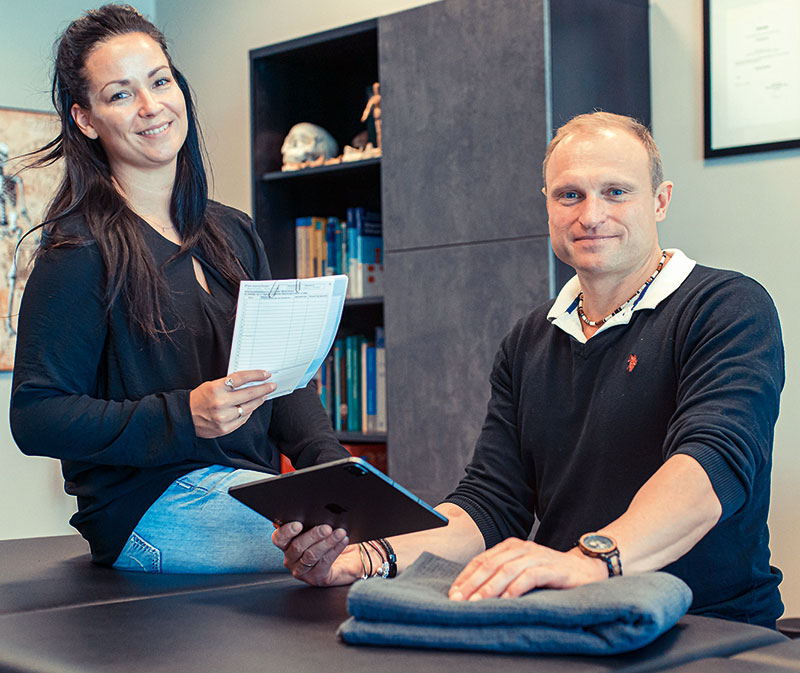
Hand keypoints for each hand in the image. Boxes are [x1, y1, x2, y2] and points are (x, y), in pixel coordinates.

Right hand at [189, 370, 275, 438]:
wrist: (184, 417)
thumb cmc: (198, 399)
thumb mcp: (211, 385)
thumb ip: (229, 384)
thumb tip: (250, 380)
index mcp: (216, 388)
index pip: (241, 378)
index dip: (256, 375)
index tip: (266, 374)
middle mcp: (221, 403)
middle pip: (249, 394)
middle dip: (263, 388)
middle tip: (272, 385)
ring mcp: (224, 417)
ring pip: (249, 407)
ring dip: (259, 400)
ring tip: (264, 395)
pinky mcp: (225, 428)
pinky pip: (243, 419)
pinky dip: (249, 412)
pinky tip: (252, 406)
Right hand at [272, 522, 361, 585]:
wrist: (345, 558)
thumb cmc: (327, 538)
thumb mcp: (318, 527)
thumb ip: (311, 521)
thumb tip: (317, 511)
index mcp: (286, 543)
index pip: (279, 538)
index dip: (286, 531)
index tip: (298, 524)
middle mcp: (291, 558)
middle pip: (297, 547)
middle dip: (313, 535)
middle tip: (327, 527)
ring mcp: (302, 570)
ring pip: (311, 555)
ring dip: (327, 542)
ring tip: (339, 533)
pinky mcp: (316, 578)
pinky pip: (324, 563)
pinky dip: (335, 549)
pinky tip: (343, 541)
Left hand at [448, 538, 607, 600]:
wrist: (586, 568)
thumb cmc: (549, 571)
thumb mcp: (522, 568)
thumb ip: (502, 574)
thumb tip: (473, 592)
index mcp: (510, 546)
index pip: (482, 560)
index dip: (465, 576)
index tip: (453, 593)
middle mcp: (521, 548)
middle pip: (490, 564)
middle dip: (472, 583)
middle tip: (459, 600)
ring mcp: (537, 556)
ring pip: (507, 570)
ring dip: (490, 587)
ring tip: (477, 602)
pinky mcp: (552, 568)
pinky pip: (530, 576)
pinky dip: (516, 588)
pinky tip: (506, 600)